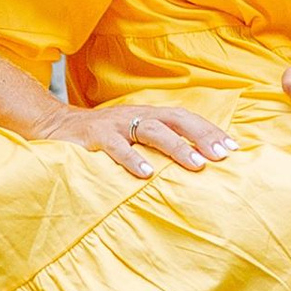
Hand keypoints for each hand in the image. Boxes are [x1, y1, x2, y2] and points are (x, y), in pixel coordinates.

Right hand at [45, 101, 233, 177]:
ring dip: (177, 147)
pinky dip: (132, 160)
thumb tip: (193, 161)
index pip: (186, 118)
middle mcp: (137, 115)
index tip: (234, 148)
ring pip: (152, 130)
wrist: (57, 126)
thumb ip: (157, 144)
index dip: (209, 130)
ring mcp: (117, 124)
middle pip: (176, 119)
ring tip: (196, 164)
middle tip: (223, 156)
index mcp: (149, 115)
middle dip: (201, 136)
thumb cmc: (103, 137)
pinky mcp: (96, 137)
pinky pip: (117, 147)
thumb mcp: (132, 136)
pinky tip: (146, 174)